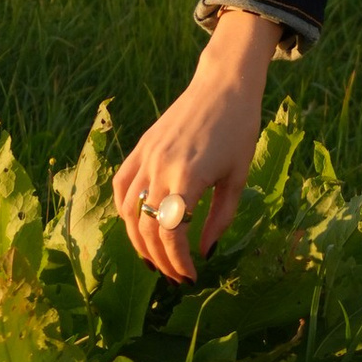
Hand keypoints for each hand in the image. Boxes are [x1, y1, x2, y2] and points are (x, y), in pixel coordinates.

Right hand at [112, 10, 279, 282]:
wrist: (224, 84)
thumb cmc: (239, 130)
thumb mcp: (238, 178)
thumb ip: (221, 218)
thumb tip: (205, 252)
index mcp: (188, 178)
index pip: (172, 235)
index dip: (179, 262)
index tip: (191, 276)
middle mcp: (160, 169)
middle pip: (148, 229)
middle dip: (161, 259)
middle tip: (175, 275)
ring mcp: (146, 157)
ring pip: (129, 212)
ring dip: (139, 240)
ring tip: (156, 257)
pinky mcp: (141, 147)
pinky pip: (121, 185)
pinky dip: (124, 210)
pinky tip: (137, 224)